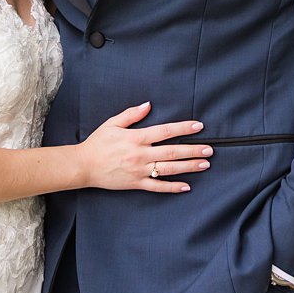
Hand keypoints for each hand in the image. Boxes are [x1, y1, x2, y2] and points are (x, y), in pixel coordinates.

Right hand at [78, 102, 212, 192]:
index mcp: (136, 138)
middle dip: (193, 150)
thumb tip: (148, 105)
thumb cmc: (97, 143)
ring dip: (188, 167)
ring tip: (204, 164)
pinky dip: (172, 187)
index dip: (183, 129)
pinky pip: (157, 187)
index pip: (165, 131)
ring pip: (168, 169)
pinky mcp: (136, 184)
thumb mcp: (112, 124)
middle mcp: (140, 155)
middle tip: (209, 149)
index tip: (198, 127)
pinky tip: (186, 186)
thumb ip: (131, 114)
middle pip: (172, 152)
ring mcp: (139, 171)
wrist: (83, 166)